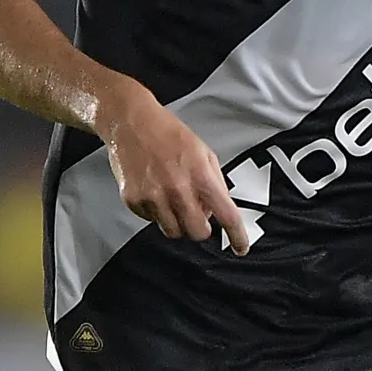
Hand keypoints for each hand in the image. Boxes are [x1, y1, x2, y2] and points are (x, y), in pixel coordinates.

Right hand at [95, 83, 252, 254]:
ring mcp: (153, 196)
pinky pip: (151, 221)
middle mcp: (177, 189)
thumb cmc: (168, 133)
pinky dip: (157, 212)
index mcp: (200, 176)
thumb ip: (215, 183)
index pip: (226, 215)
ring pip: (173, 231)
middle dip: (201, 227)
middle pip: (197, 232)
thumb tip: (219, 209)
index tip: (240, 248)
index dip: (237, 236)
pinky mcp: (133, 200)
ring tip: (173, 199)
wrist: (131, 122)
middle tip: (197, 214)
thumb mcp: (204, 152)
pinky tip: (156, 191)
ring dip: (177, 221)